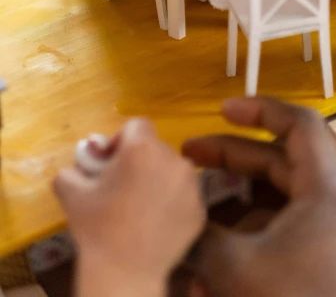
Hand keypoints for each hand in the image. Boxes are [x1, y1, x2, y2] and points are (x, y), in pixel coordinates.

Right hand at [54, 118, 204, 296]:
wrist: (125, 273)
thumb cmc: (97, 229)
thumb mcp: (71, 193)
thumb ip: (72, 169)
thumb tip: (79, 164)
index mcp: (142, 148)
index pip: (136, 124)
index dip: (121, 139)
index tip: (110, 163)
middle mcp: (173, 158)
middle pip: (155, 148)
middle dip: (140, 161)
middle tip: (123, 187)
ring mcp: (192, 184)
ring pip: (173, 170)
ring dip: (158, 179)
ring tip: (141, 207)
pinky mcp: (200, 209)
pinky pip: (184, 195)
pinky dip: (172, 203)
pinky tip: (155, 223)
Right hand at [183, 98, 335, 296]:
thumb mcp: (232, 269)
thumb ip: (199, 231)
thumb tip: (170, 208)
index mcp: (332, 195)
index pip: (301, 126)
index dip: (260, 109)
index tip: (223, 109)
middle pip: (286, 161)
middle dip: (234, 157)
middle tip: (189, 155)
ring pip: (285, 196)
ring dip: (239, 196)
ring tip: (195, 202)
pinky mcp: (335, 259)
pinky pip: (292, 226)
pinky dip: (256, 226)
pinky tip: (217, 244)